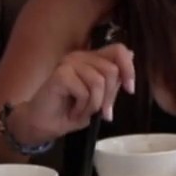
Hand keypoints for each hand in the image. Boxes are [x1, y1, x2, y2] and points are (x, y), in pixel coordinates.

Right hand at [16, 44, 135, 144]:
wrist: (42, 125)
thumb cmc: (70, 111)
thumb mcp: (100, 97)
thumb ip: (113, 79)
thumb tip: (132, 55)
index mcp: (91, 59)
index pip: (119, 50)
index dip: (128, 68)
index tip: (130, 89)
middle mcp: (80, 56)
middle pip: (111, 70)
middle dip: (109, 97)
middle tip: (100, 112)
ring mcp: (68, 63)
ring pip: (99, 82)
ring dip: (94, 104)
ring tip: (82, 111)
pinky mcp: (60, 74)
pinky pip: (84, 90)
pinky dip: (83, 106)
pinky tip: (72, 111)